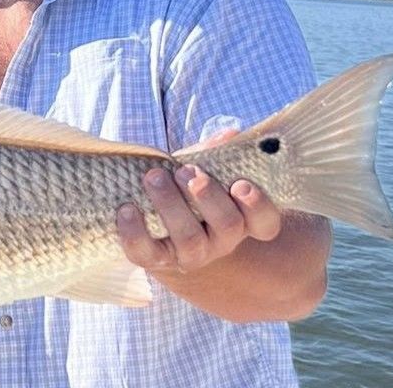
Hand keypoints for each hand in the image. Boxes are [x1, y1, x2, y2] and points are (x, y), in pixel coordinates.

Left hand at [116, 130, 282, 275]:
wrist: (161, 222)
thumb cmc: (189, 186)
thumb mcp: (206, 168)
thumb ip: (216, 153)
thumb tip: (229, 134)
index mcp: (242, 219)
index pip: (266, 223)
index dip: (258, 207)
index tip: (241, 184)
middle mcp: (222, 241)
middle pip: (227, 225)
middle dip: (207, 196)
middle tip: (186, 172)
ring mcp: (191, 254)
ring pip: (189, 240)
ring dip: (171, 206)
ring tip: (154, 177)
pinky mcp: (157, 259)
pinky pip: (147, 253)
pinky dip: (134, 232)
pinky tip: (126, 208)